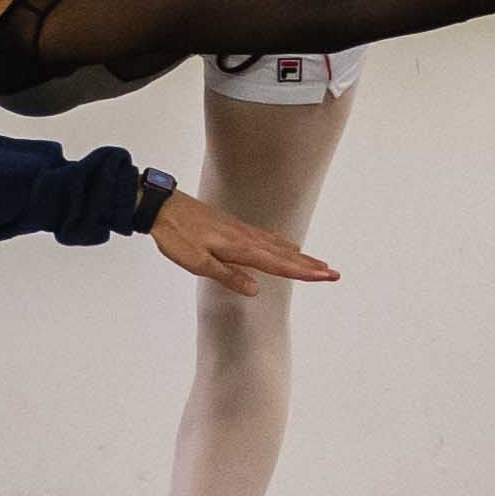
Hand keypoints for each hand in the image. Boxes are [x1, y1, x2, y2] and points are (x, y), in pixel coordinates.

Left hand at [152, 192, 336, 292]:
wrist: (160, 206)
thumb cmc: (175, 235)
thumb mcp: (196, 262)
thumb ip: (227, 276)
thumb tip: (256, 290)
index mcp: (240, 248)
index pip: (278, 265)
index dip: (303, 273)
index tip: (327, 277)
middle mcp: (246, 238)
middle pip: (284, 255)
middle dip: (309, 265)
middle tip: (334, 273)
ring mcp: (240, 230)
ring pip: (277, 246)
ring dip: (299, 256)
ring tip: (319, 263)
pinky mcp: (233, 226)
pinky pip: (265, 238)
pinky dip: (281, 244)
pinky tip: (287, 245)